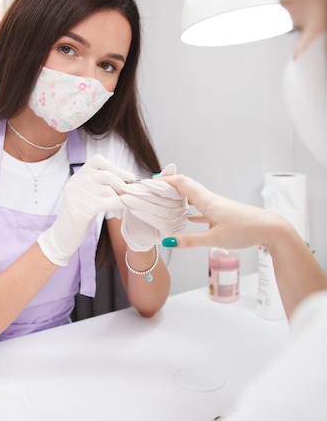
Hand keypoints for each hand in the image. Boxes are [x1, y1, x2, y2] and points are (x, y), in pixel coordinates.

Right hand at [38, 154, 133, 264]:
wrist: (63, 236)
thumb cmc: (82, 214)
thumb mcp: (89, 194)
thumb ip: (102, 184)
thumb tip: (130, 180)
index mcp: (78, 175)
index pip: (98, 160)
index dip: (116, 168)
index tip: (128, 180)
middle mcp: (75, 182)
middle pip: (107, 175)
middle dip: (123, 186)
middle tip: (128, 197)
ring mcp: (75, 195)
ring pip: (108, 190)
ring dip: (121, 200)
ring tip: (121, 210)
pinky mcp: (80, 210)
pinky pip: (107, 203)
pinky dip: (118, 207)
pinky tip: (118, 214)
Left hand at [119, 164, 189, 251]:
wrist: (139, 233)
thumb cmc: (144, 211)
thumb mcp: (151, 193)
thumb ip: (161, 181)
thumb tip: (172, 167)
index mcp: (181, 197)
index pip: (174, 189)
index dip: (160, 185)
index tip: (144, 182)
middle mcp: (184, 209)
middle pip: (167, 199)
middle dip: (145, 193)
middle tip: (128, 189)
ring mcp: (180, 221)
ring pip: (162, 210)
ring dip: (141, 203)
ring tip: (126, 198)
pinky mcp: (172, 232)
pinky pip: (160, 221)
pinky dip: (145, 214)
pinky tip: (133, 210)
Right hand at [159, 174, 279, 249]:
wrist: (269, 229)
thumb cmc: (244, 230)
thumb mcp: (214, 238)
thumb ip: (190, 240)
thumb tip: (169, 241)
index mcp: (207, 200)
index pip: (182, 183)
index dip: (165, 180)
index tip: (150, 182)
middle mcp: (210, 199)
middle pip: (185, 187)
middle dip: (168, 187)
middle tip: (152, 191)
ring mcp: (216, 206)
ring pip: (192, 197)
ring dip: (178, 198)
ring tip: (164, 202)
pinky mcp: (221, 214)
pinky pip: (200, 208)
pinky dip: (189, 210)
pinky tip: (185, 218)